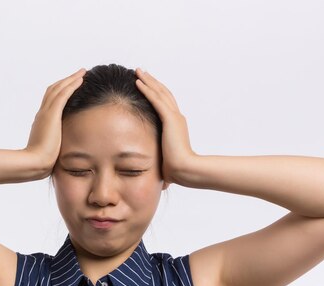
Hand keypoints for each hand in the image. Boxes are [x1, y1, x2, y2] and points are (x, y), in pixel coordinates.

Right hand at [25, 68, 86, 175]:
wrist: (34, 163)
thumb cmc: (42, 162)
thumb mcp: (50, 150)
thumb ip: (55, 145)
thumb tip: (61, 151)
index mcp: (41, 121)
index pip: (50, 100)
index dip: (60, 91)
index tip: (70, 86)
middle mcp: (42, 113)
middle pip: (53, 90)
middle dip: (66, 81)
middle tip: (78, 74)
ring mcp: (46, 113)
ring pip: (59, 88)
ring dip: (71, 79)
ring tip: (82, 72)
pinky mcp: (51, 114)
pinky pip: (63, 94)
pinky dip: (72, 85)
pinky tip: (81, 79)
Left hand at [134, 68, 195, 184]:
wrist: (185, 170)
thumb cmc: (176, 170)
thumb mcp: (165, 160)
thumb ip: (160, 160)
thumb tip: (157, 175)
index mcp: (176, 126)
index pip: (165, 104)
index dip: (157, 93)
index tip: (147, 85)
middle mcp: (177, 118)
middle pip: (163, 93)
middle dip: (152, 82)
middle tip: (142, 72)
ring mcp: (174, 117)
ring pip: (159, 93)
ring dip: (148, 81)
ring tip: (137, 71)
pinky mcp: (170, 119)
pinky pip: (156, 99)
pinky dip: (147, 89)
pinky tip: (138, 82)